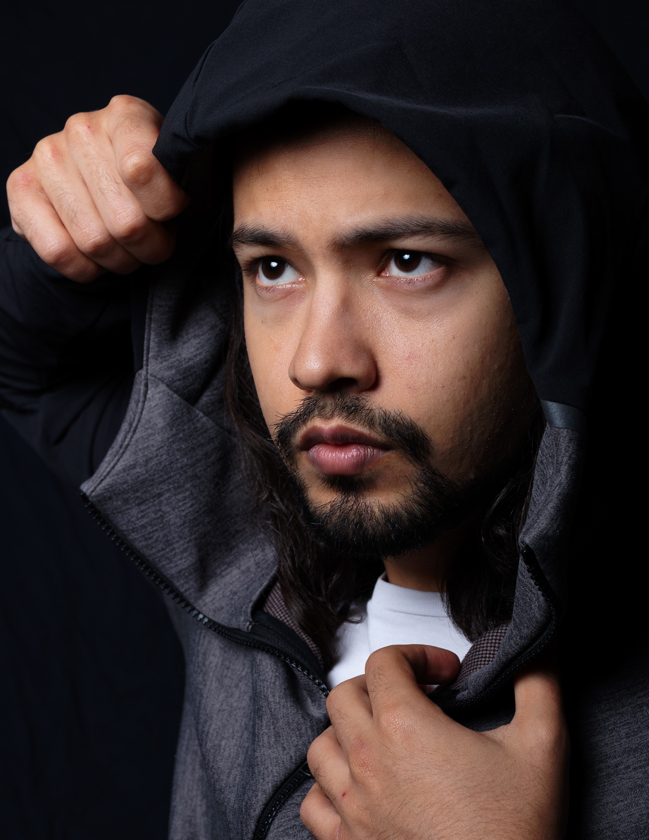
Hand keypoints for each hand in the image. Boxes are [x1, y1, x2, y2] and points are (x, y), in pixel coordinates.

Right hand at [6, 95, 188, 281]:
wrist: (96, 189)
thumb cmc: (149, 185)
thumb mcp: (177, 174)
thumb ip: (182, 179)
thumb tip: (180, 200)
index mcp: (127, 115)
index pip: (143, 170)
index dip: (167, 208)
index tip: (173, 212)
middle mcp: (82, 129)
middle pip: (127, 222)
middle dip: (150, 247)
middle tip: (154, 243)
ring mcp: (47, 157)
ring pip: (95, 242)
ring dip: (121, 261)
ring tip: (128, 249)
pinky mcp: (20, 187)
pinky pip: (59, 252)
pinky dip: (87, 269)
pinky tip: (97, 257)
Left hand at [302, 645, 567, 839]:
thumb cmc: (516, 831)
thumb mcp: (542, 745)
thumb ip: (537, 683)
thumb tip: (536, 649)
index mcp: (405, 728)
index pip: (384, 661)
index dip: (417, 655)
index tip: (446, 675)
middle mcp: (368, 762)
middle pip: (344, 695)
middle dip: (378, 686)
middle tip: (414, 699)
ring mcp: (353, 807)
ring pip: (321, 746)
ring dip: (349, 733)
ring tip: (385, 739)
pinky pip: (314, 804)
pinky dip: (330, 788)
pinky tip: (363, 789)